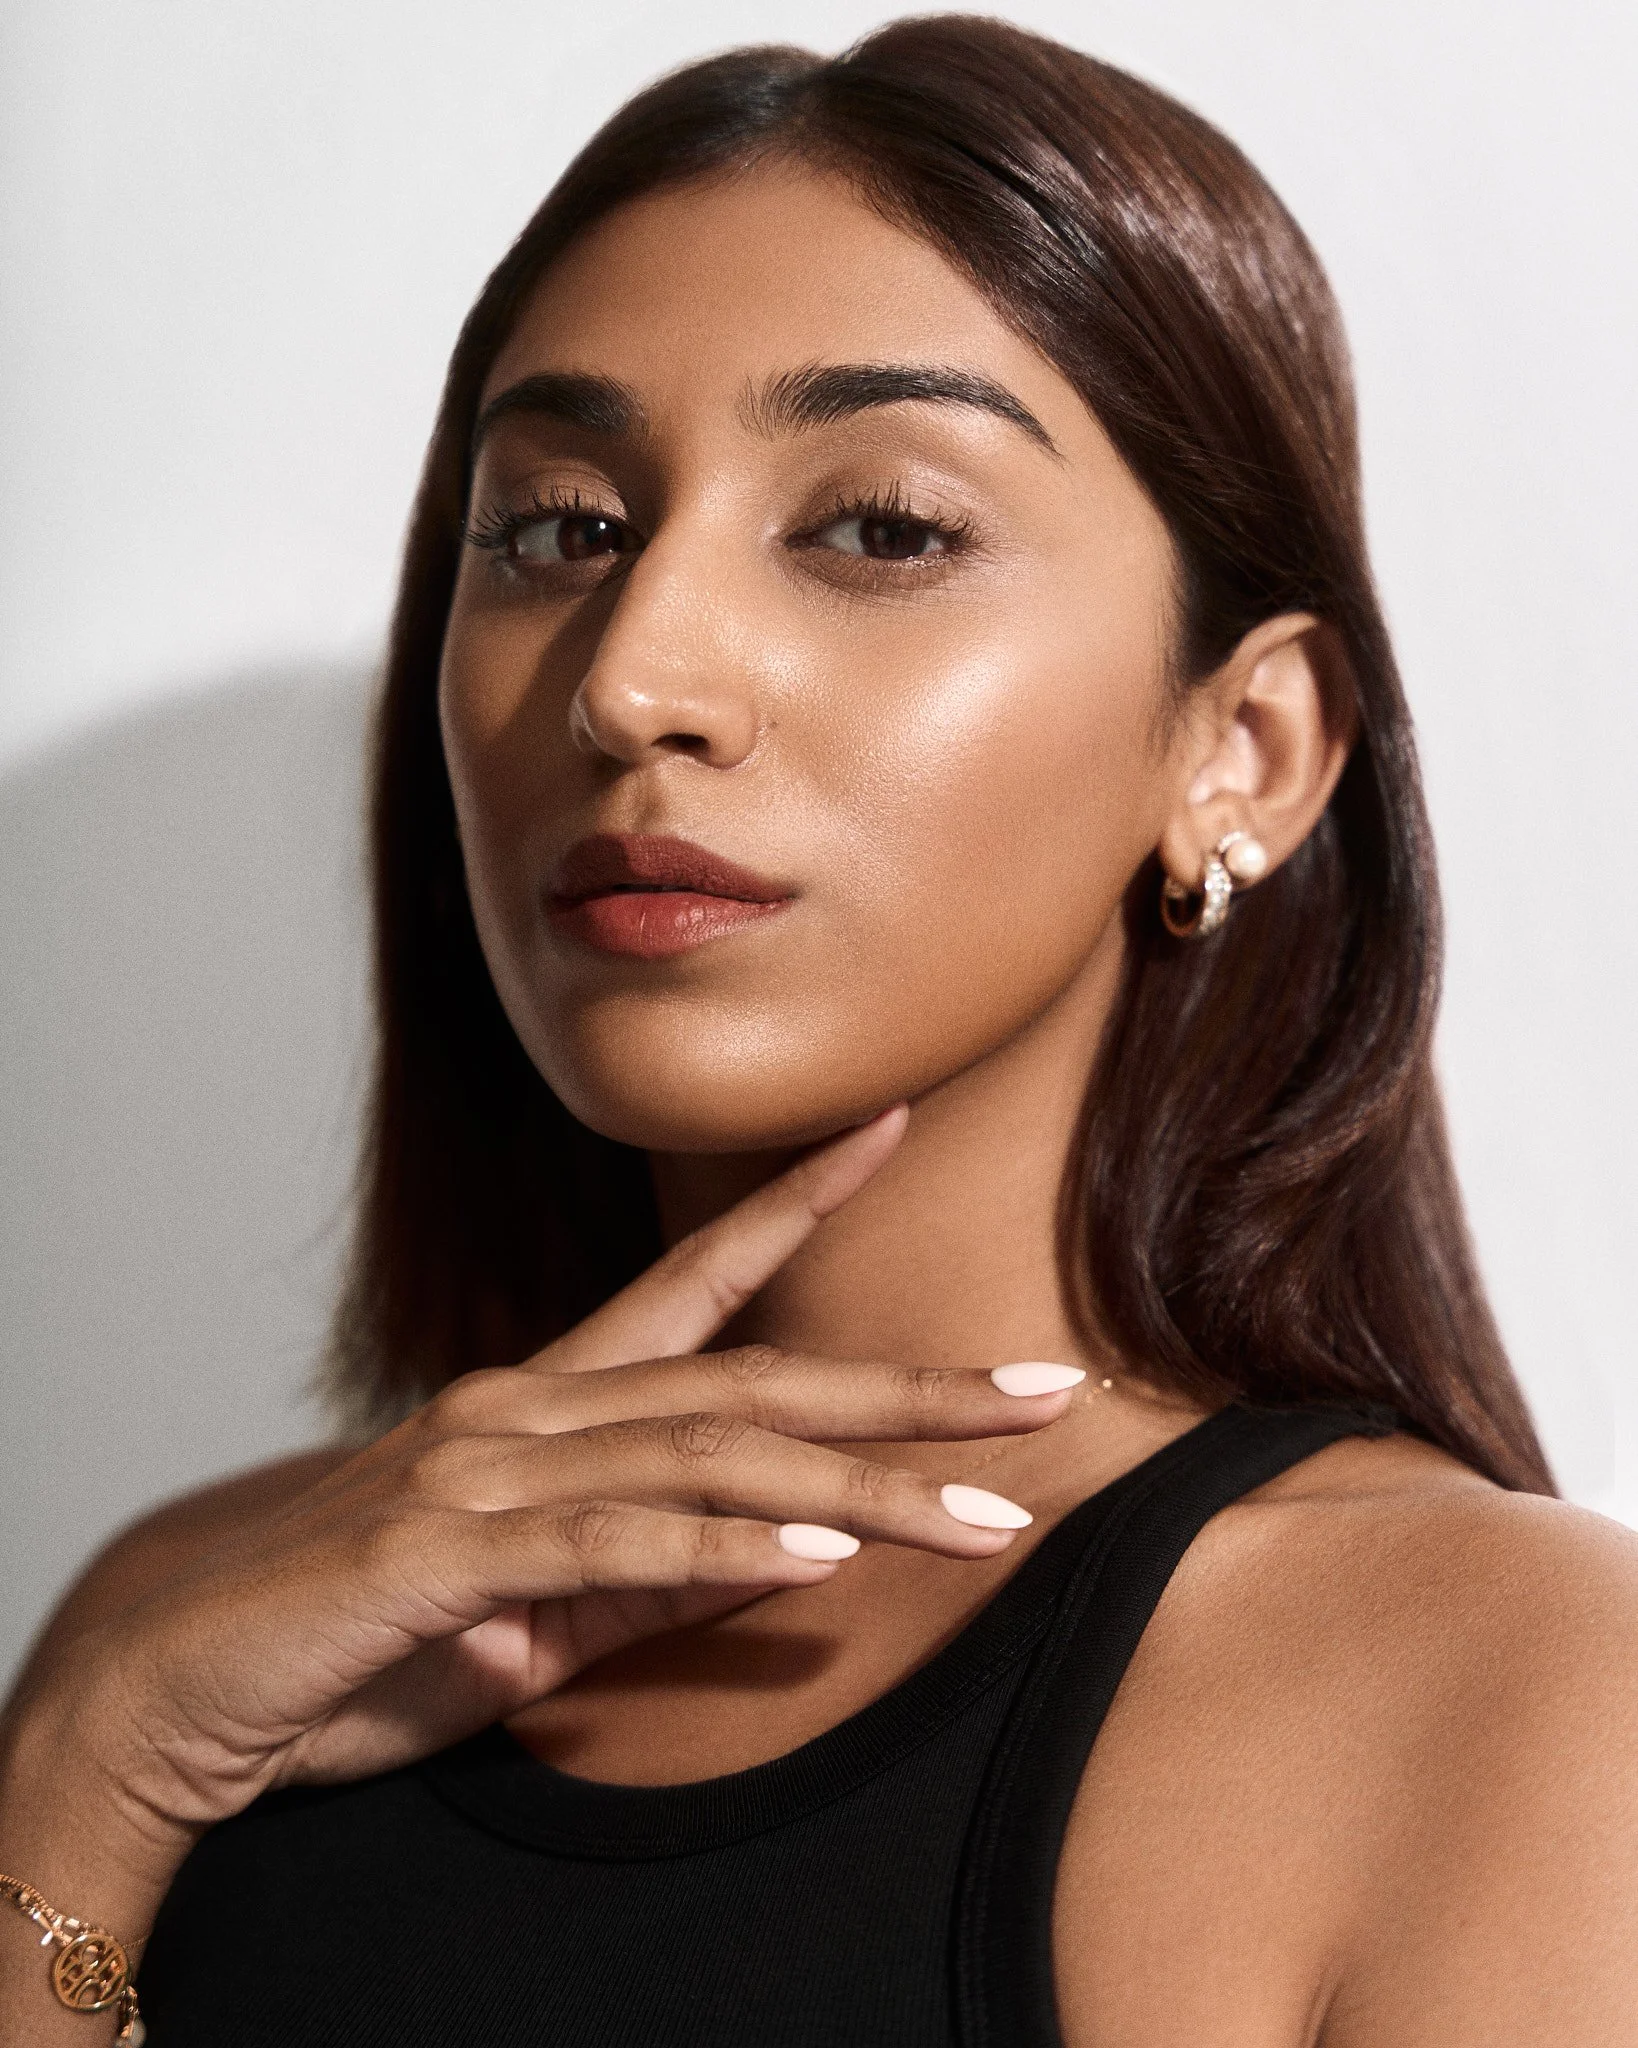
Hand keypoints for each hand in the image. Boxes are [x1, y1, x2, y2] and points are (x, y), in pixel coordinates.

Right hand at [7, 1106, 1077, 1906]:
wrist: (175, 1678)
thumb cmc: (355, 1633)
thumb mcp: (542, 1607)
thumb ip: (661, 1570)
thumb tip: (792, 1549)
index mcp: (552, 1403)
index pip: (700, 1283)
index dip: (798, 1203)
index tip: (892, 1127)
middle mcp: (532, 1411)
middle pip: (754, 1381)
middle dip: (908, 1389)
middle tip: (1044, 1387)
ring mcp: (490, 1472)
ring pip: (709, 1456)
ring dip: (860, 1486)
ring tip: (988, 1506)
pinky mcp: (448, 1552)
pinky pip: (609, 1541)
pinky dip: (719, 1543)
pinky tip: (817, 1556)